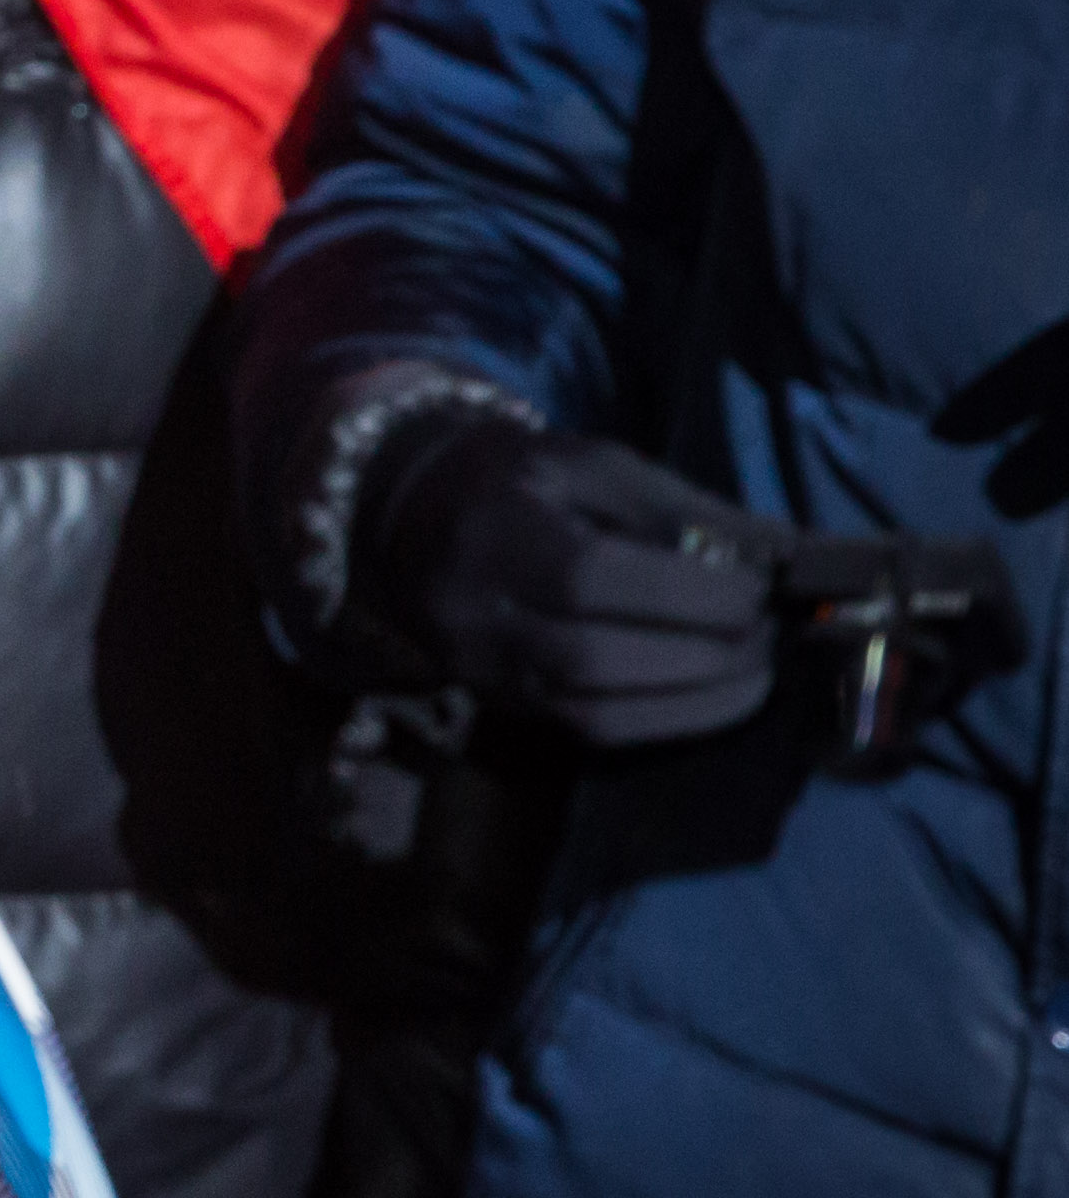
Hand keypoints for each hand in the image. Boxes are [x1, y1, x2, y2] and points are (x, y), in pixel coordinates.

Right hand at [376, 412, 781, 747]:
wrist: (407, 520)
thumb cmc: (514, 479)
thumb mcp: (592, 464)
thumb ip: (683, 508)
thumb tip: (789, 556)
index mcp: (493, 532)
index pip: (588, 576)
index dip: (688, 592)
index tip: (763, 589)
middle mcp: (475, 614)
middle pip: (594, 657)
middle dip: (705, 652)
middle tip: (771, 632)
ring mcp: (484, 671)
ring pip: (596, 711)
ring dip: (698, 698)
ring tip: (760, 669)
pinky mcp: (504, 706)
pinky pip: (594, 733)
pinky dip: (670, 720)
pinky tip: (719, 695)